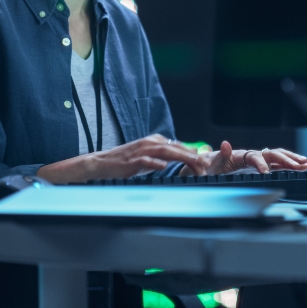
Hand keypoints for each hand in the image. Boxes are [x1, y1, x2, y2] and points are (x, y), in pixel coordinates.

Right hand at [37, 134, 202, 183]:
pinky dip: (155, 163)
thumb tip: (182, 159)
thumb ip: (163, 156)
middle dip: (191, 155)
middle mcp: (148, 142)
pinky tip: (163, 167)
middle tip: (204, 164)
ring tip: (193, 163)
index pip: (177, 145)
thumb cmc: (125, 162)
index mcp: (153, 140)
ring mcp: (140, 151)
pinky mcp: (130, 161)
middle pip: (174, 146)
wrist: (101, 163)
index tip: (205, 162)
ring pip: (164, 151)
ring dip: (180, 157)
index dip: (192, 153)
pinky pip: (145, 161)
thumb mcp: (147, 157)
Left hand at [180, 141, 306, 175]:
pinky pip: (275, 164)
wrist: (204, 168)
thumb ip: (217, 156)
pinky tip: (299, 166)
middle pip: (270, 154)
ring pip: (276, 157)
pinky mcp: (257, 166)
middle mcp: (248, 155)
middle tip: (298, 165)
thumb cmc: (206, 168)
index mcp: (238, 155)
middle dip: (285, 159)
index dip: (261, 164)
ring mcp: (254, 160)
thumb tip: (224, 143)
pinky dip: (287, 165)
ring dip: (290, 160)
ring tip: (305, 164)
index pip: (253, 157)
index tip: (267, 173)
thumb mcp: (208, 164)